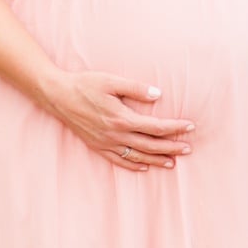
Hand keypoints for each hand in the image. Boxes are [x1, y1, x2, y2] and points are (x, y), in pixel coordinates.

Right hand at [42, 71, 195, 171]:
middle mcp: (115, 135)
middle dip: (171, 148)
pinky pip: (118, 160)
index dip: (175, 128)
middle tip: (188, 149)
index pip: (156, 127)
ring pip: (136, 156)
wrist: (56, 95)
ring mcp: (105, 143)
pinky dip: (133, 165)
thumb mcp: (111, 81)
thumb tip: (158, 94)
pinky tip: (144, 166)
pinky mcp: (97, 146)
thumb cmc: (84, 84)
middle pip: (150, 145)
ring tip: (172, 163)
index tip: (190, 126)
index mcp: (122, 118)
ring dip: (156, 160)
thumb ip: (136, 88)